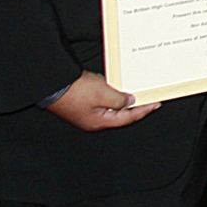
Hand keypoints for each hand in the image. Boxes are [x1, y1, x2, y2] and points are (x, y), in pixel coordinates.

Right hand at [44, 71, 159, 131]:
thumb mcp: (102, 94)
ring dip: (121, 98)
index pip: (127, 118)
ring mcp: (85, 112)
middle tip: (147, 97)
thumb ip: (119, 99)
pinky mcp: (80, 103)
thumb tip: (129, 102)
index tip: (155, 104)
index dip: (142, 111)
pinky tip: (114, 85)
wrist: (51, 84)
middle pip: (119, 114)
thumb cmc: (73, 91)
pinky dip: (109, 93)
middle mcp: (92, 120)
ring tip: (133, 90)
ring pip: (109, 106)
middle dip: (133, 105)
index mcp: (98, 122)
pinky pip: (100, 99)